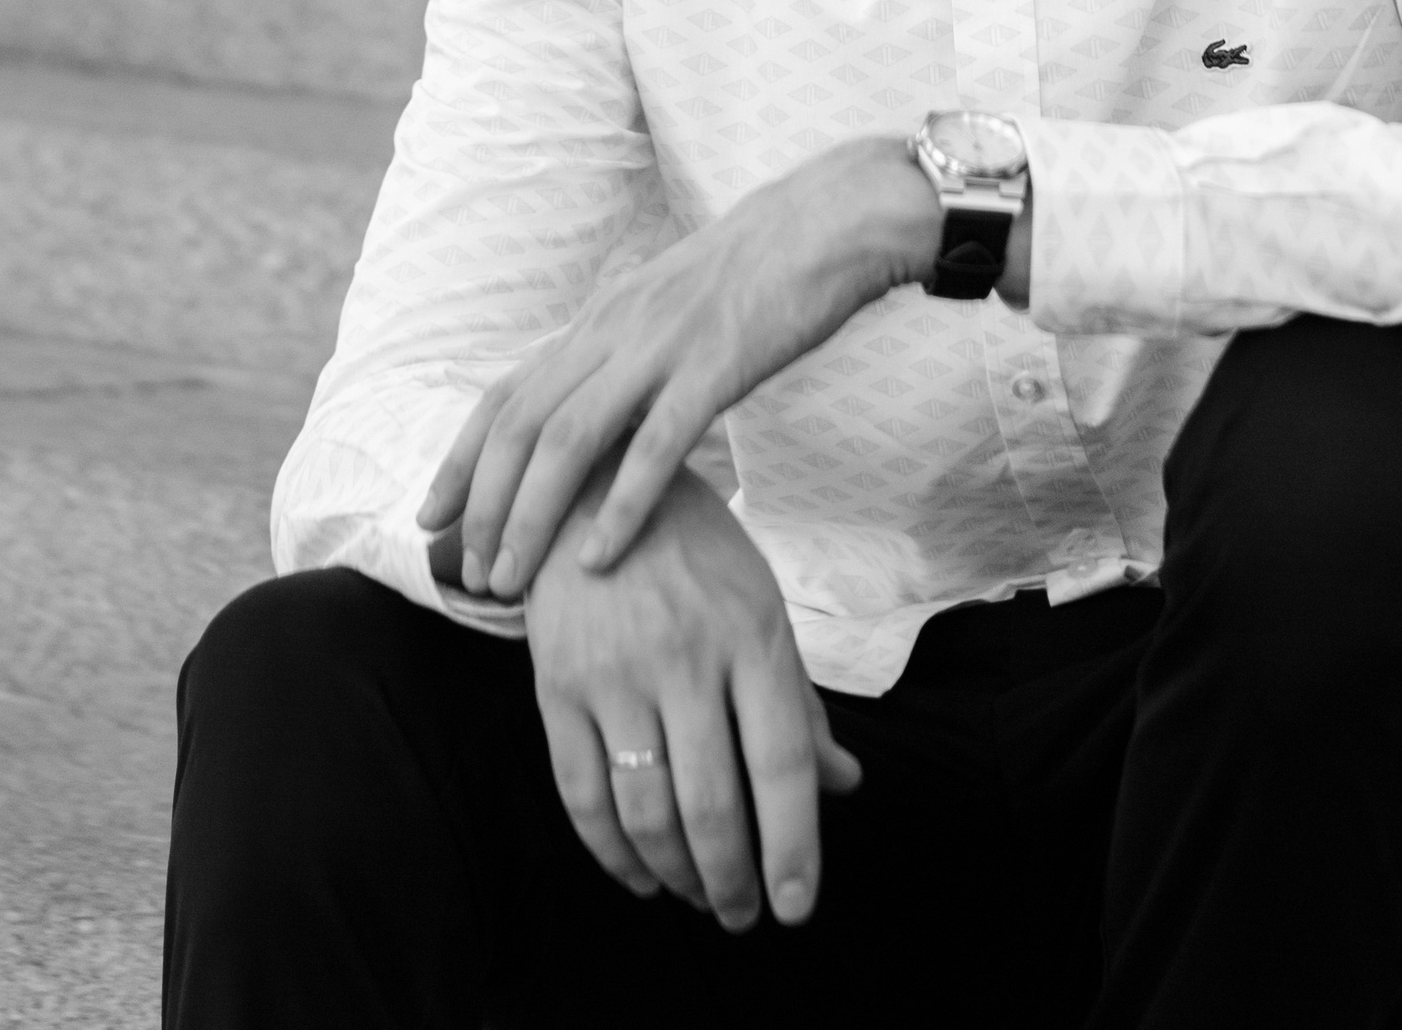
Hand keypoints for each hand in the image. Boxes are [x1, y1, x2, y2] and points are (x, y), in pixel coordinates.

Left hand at [417, 134, 940, 597]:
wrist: (831, 219)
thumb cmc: (763, 268)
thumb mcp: (672, 301)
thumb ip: (631, 346)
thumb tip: (602, 399)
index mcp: (602, 317)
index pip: (506, 393)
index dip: (461, 459)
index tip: (431, 517)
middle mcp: (614, 328)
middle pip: (520, 423)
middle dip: (482, 503)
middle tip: (467, 572)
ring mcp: (661, 346)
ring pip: (567, 438)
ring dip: (530, 516)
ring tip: (511, 580)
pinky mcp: (715, 365)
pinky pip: (653, 444)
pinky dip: (617, 506)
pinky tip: (599, 559)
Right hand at [527, 462, 861, 928]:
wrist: (591, 485)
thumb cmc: (695, 553)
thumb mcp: (760, 606)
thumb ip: (798, 701)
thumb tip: (844, 784)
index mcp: (750, 633)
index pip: (782, 761)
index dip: (793, 844)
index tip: (797, 905)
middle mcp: (684, 655)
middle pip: (712, 801)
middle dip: (732, 879)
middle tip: (744, 916)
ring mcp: (615, 672)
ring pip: (646, 809)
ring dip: (676, 874)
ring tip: (700, 897)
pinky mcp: (557, 686)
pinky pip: (582, 793)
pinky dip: (611, 852)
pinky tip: (639, 875)